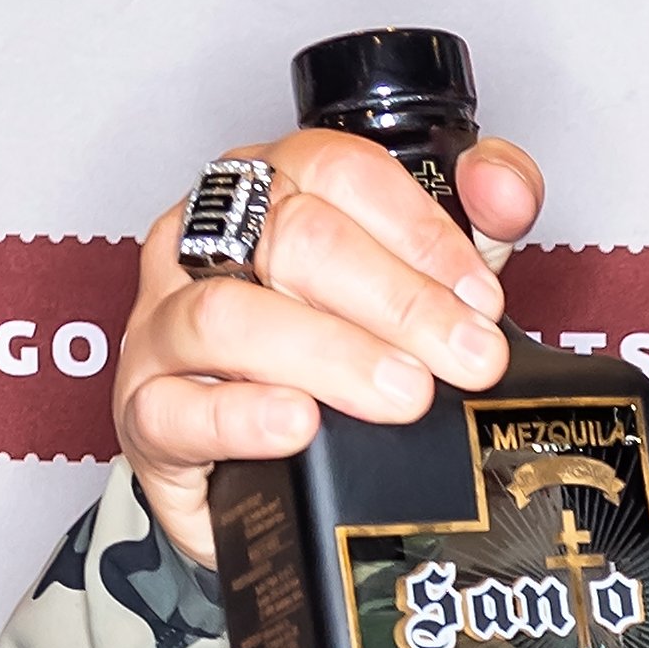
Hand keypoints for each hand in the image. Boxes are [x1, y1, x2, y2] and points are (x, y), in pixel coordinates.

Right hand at [113, 132, 546, 567]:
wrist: (276, 476)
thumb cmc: (343, 354)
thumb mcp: (421, 282)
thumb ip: (476, 222)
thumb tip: (506, 190)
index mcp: (267, 189)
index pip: (335, 170)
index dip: (419, 231)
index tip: (480, 298)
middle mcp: (202, 242)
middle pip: (294, 239)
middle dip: (400, 302)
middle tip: (467, 358)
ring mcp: (162, 325)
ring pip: (228, 315)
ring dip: (333, 354)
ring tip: (404, 393)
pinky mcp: (143, 412)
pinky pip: (175, 408)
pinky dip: (242, 415)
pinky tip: (299, 422)